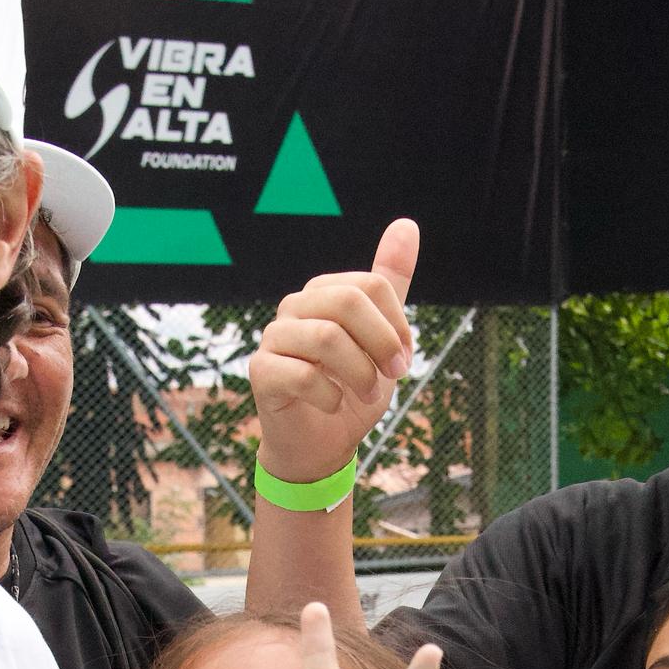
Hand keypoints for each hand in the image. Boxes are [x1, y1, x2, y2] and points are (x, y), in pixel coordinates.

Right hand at [245, 218, 418, 491]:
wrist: (320, 444)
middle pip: (347, 301)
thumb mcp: (382, 336)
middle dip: (382, 343)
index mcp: (323, 293)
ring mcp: (274, 337)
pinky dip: (332, 396)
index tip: (404, 357)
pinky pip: (303, 374)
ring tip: (368, 395)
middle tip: (395, 374)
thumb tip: (407, 223)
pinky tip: (335, 405)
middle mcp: (294, 307)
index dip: (397, 324)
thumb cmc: (351, 388)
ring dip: (361, 374)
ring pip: (326, 338)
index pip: (370, 285)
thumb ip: (390, 283)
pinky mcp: (261, 372)